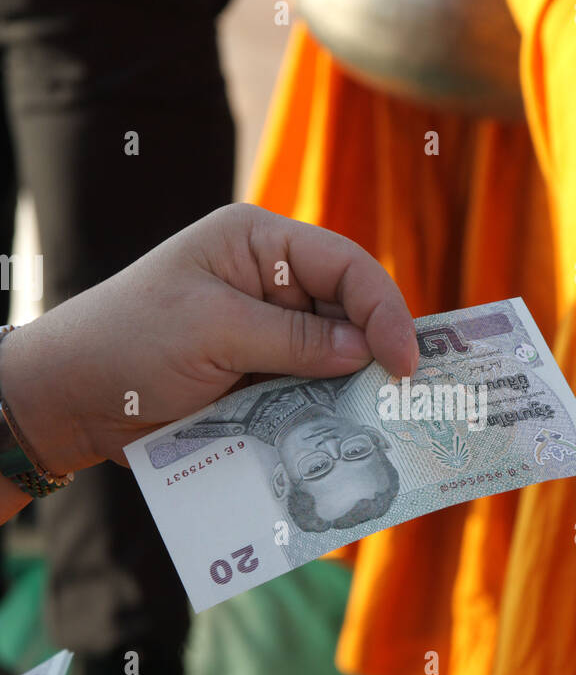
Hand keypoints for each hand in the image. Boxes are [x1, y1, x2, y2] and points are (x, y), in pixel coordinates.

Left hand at [0, 203, 417, 475]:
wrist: (70, 398)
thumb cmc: (129, 342)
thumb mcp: (214, 331)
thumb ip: (294, 341)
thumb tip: (366, 354)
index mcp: (259, 242)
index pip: (345, 265)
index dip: (383, 311)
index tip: (404, 363)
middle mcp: (270, 281)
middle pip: (348, 311)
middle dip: (374, 352)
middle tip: (405, 400)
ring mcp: (265, 331)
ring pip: (334, 357)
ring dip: (351, 389)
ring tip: (380, 422)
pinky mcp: (258, 375)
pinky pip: (308, 391)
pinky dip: (325, 412)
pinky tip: (342, 431)